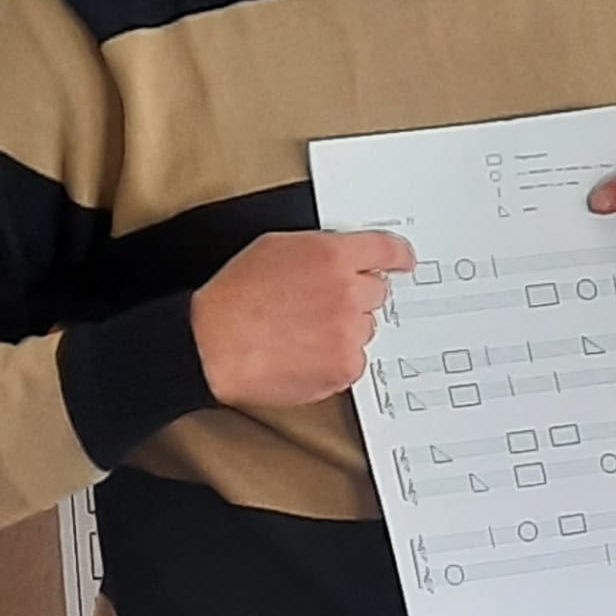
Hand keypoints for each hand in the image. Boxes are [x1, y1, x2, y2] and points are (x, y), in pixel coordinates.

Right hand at [191, 231, 414, 407]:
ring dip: (344, 329)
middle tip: (319, 305)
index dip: (398, 256)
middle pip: (377, 293)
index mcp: (331, 257)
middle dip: (355, 297)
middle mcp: (346, 294)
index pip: (385, 251)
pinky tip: (304, 352)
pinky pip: (354, 359)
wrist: (212, 344)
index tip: (404, 262)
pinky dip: (336, 358)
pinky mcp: (343, 367)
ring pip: (365, 328)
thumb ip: (320, 249)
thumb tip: (344, 257)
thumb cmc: (234, 297)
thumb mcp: (275, 248)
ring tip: (302, 331)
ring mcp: (348, 333)